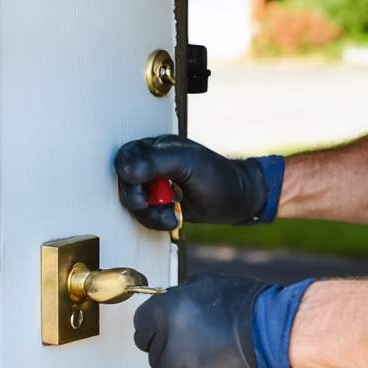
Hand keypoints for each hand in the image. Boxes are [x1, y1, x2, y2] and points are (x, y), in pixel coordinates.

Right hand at [114, 135, 270, 229]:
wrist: (243, 201)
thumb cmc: (222, 178)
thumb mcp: (189, 164)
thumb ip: (155, 162)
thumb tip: (125, 168)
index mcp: (158, 147)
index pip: (125, 158)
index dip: (127, 177)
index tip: (142, 194)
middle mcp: (155, 164)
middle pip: (125, 183)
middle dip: (138, 200)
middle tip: (153, 205)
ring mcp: (159, 184)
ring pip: (135, 202)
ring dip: (150, 214)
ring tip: (171, 215)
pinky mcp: (163, 202)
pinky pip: (146, 213)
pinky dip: (157, 220)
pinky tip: (174, 217)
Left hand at [133, 274, 270, 367]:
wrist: (271, 329)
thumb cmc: (242, 302)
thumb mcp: (204, 284)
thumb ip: (178, 297)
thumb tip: (168, 304)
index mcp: (164, 312)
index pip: (140, 326)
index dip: (153, 325)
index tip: (162, 326)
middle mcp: (167, 342)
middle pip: (152, 352)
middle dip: (166, 345)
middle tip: (190, 337)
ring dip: (178, 364)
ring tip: (204, 351)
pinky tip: (214, 362)